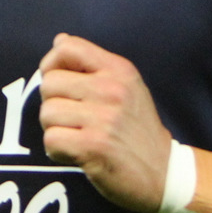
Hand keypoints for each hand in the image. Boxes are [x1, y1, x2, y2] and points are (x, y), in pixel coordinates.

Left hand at [38, 33, 171, 212]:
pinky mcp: (94, 146)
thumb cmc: (139, 129)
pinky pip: (51, 140)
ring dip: (55, 129)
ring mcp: (103, 118)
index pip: (67, 48)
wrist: (164, 172)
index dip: (51, 64)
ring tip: (76, 137)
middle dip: (52, 103)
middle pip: (50, 83)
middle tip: (71, 119)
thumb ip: (93, 64)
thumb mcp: (127, 86)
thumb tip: (59, 40)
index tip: (58, 84)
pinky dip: (57, 151)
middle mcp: (112, 89)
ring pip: (47, 113)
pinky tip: (74, 154)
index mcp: (118, 70)